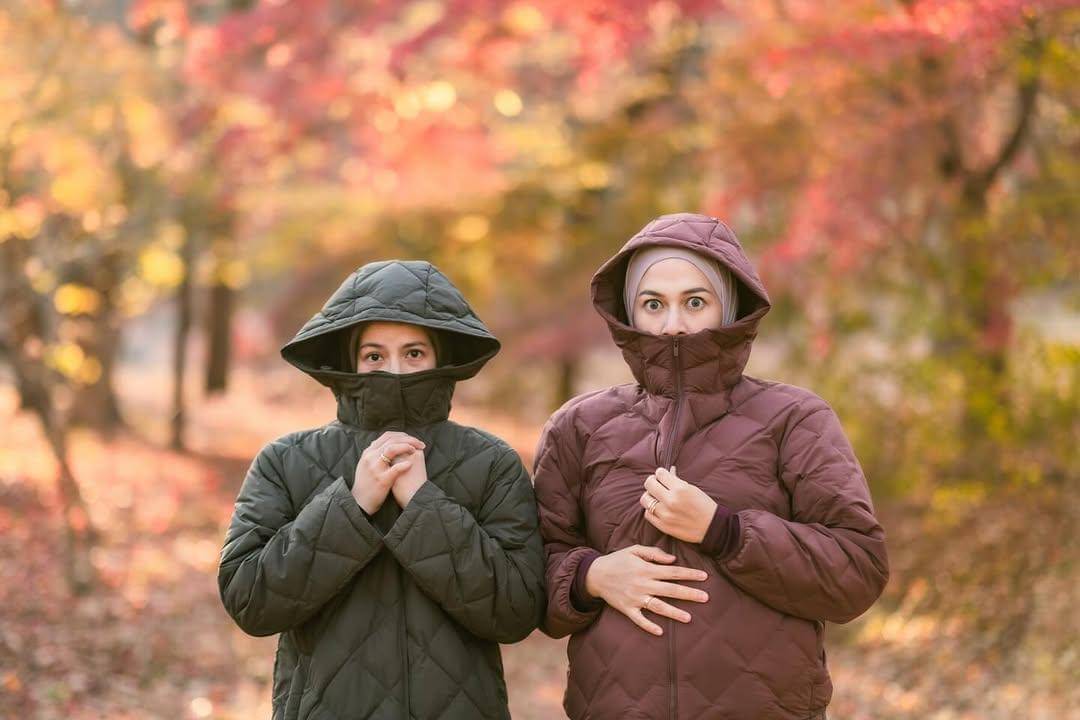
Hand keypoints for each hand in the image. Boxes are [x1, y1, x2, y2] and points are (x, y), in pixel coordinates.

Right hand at [352, 432, 424, 513]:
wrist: (360, 502)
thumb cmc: (367, 483)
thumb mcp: (366, 465)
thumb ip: (375, 454)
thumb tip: (387, 444)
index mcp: (368, 452)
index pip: (387, 436)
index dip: (403, 435)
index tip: (413, 440)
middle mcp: (370, 457)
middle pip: (391, 440)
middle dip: (409, 440)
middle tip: (420, 444)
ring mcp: (375, 468)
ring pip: (392, 449)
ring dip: (406, 447)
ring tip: (415, 450)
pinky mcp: (381, 480)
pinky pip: (395, 469)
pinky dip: (404, 465)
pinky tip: (410, 464)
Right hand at [585, 545, 708, 635]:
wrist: (595, 574)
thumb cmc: (617, 560)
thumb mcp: (634, 550)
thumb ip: (654, 553)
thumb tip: (673, 560)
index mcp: (646, 569)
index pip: (672, 572)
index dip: (689, 574)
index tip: (704, 577)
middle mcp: (642, 584)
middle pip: (670, 590)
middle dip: (689, 593)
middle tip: (706, 598)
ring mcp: (635, 598)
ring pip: (658, 606)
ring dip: (674, 612)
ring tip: (689, 617)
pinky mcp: (627, 609)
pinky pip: (639, 619)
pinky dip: (649, 626)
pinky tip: (661, 632)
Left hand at [640, 466, 716, 542]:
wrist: (712, 527)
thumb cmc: (704, 506)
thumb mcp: (692, 488)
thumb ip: (676, 481)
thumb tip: (666, 472)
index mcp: (680, 489)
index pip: (660, 474)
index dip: (660, 473)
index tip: (662, 475)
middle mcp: (671, 501)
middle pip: (649, 484)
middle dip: (652, 481)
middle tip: (656, 484)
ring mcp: (665, 515)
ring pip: (645, 499)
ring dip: (649, 496)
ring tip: (656, 497)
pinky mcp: (663, 526)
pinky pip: (647, 514)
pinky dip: (650, 510)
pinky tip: (657, 508)